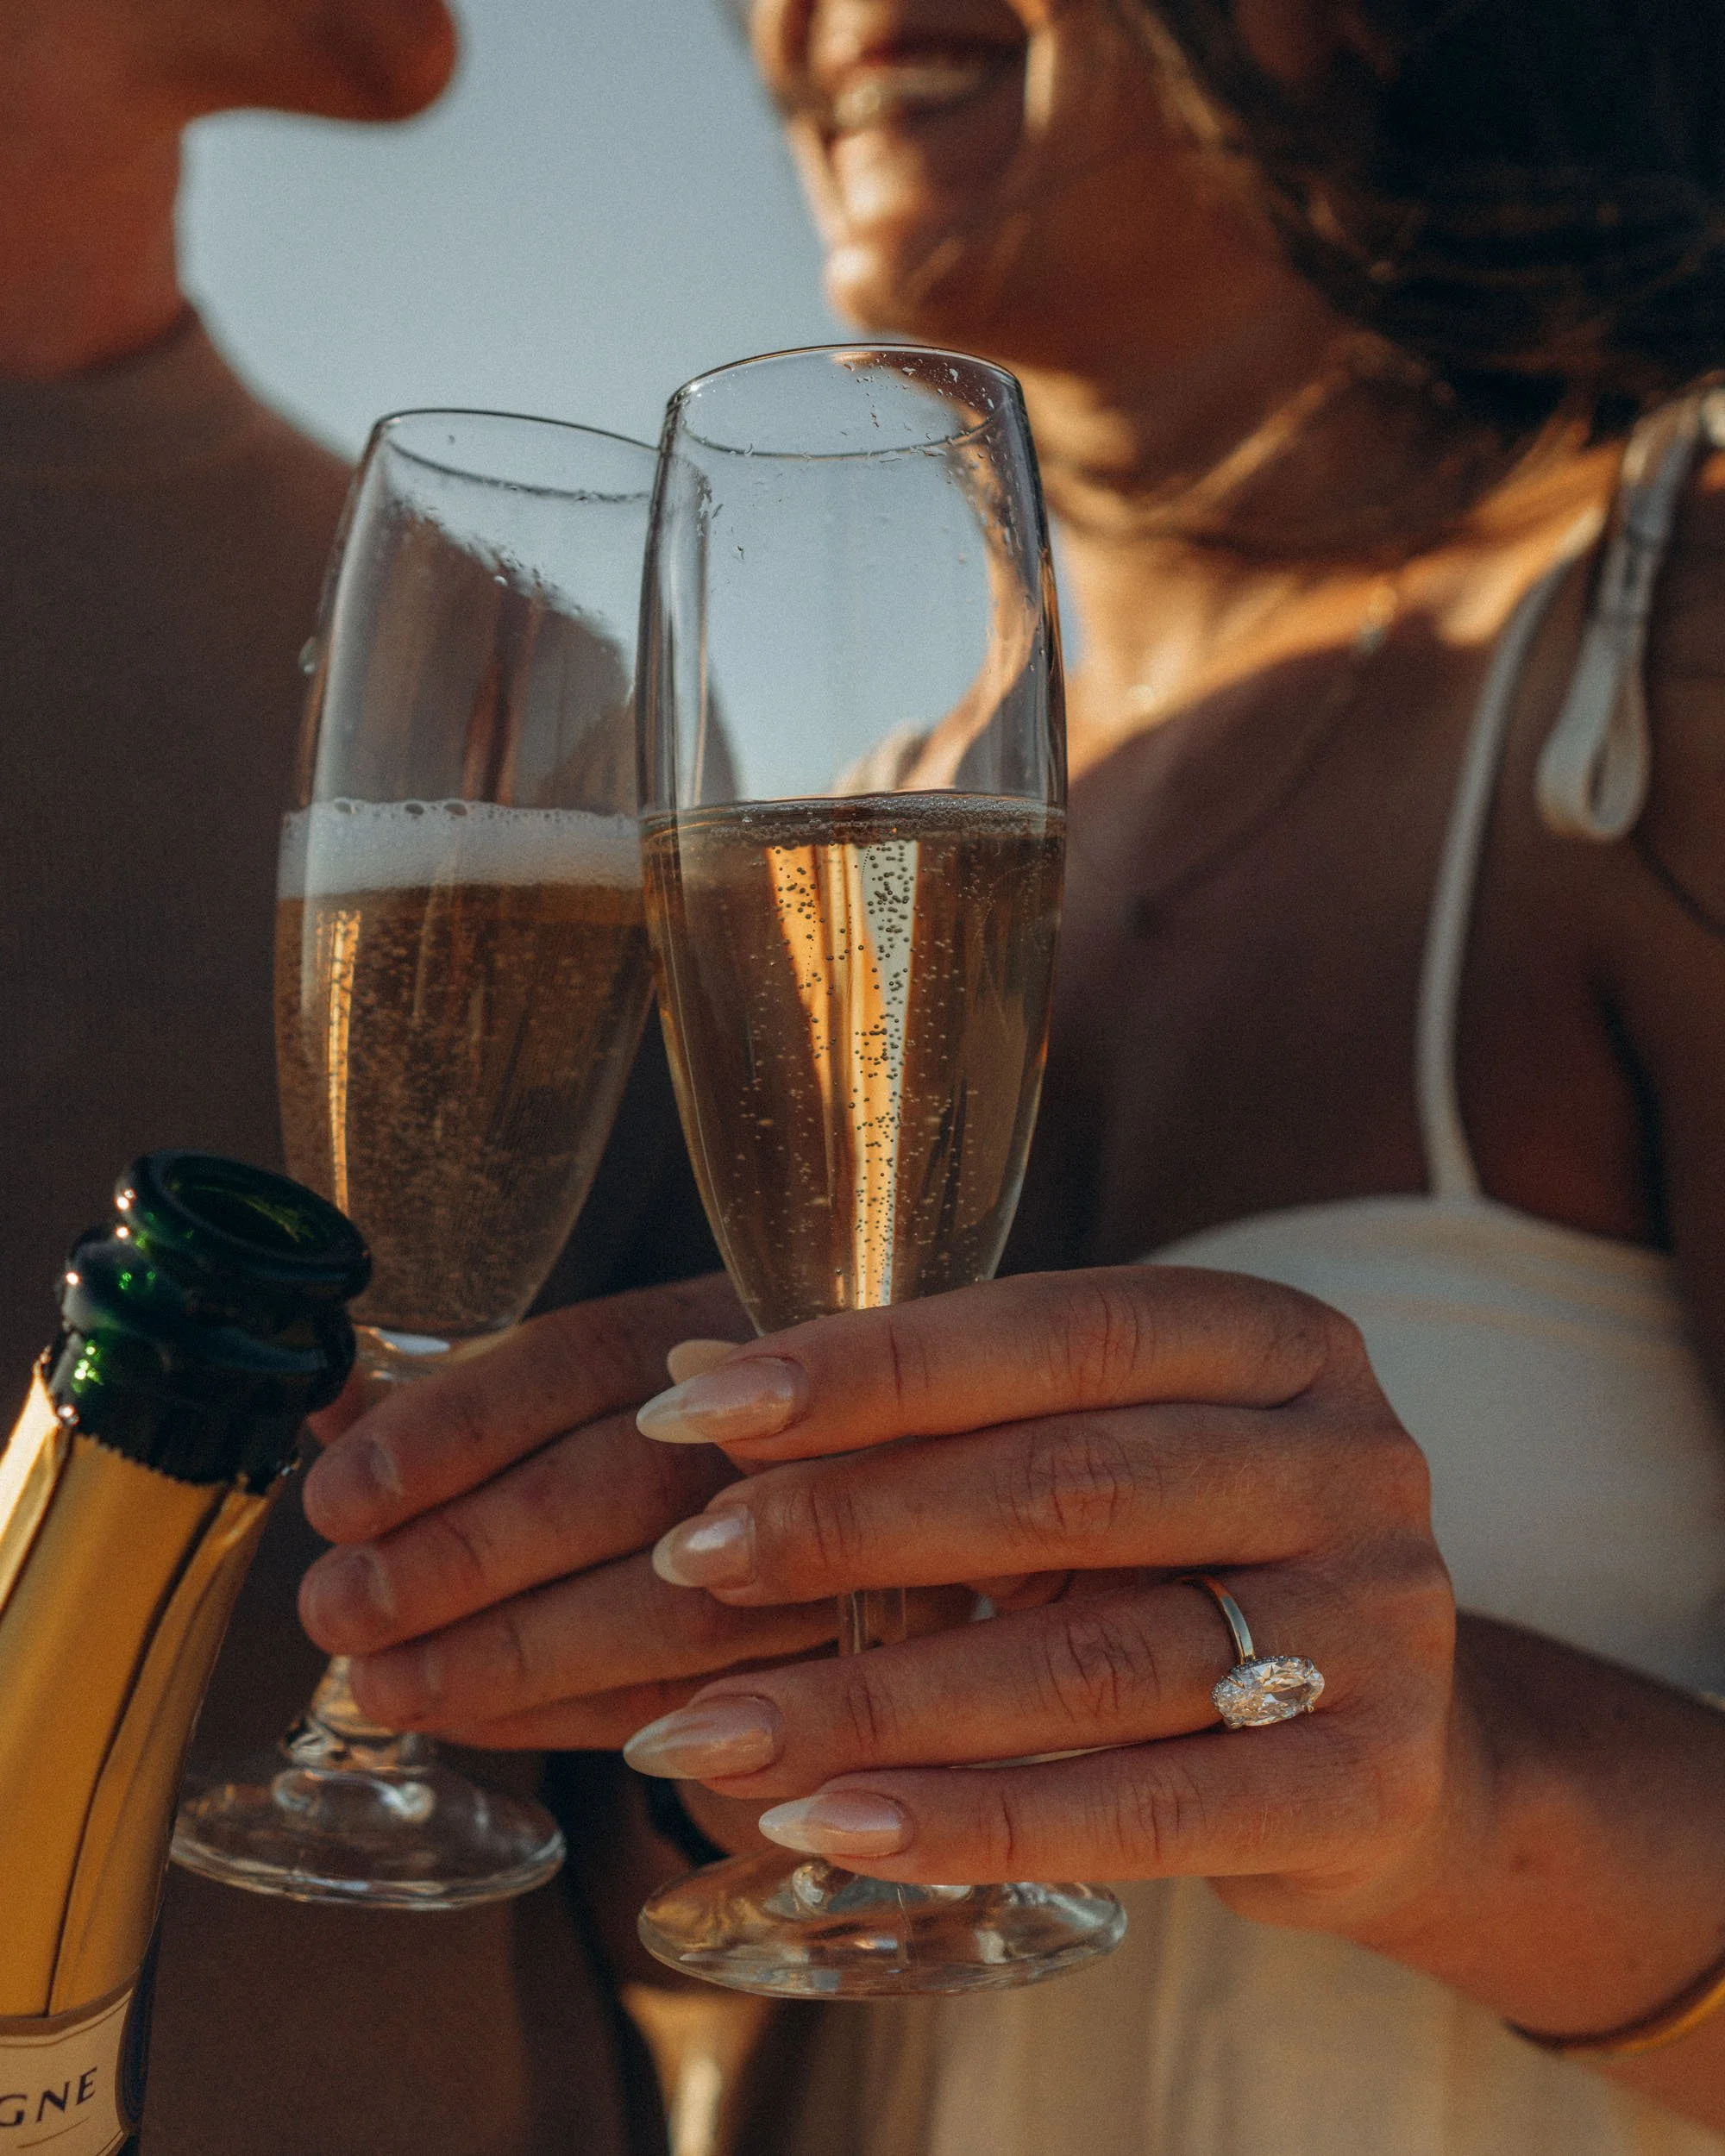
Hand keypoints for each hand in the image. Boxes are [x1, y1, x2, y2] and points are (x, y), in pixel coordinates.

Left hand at [295, 1274, 839, 1747]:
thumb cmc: (707, 1426)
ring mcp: (844, 1538)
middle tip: (337, 1607)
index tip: (336, 1496)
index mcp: (729, 1318)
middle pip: (617, 1485)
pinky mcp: (853, 1651)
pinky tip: (472, 1715)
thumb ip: (476, 1390)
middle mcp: (800, 1417)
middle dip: (460, 1557)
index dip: (449, 1429)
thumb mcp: (614, 1378)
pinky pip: (702, 1699)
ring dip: (505, 1658)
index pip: (578, 1360)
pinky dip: (571, 1716)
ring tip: (381, 1682)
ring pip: (669, 1611)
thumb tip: (331, 1407)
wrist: (902, 1489)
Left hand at [621, 1266, 1474, 1942]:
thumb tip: (689, 1382)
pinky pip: (1138, 1811)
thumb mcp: (1094, 1463)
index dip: (870, 1367)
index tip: (697, 1407)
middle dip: (851, 1523)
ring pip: (1086, 1661)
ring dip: (871, 1697)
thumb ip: (934, 1424)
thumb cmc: (1190, 1567)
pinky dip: (967, 1822)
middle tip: (692, 1560)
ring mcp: (1377, 1625)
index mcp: (1277, 1341)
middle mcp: (1351, 1461)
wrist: (1391, 1754)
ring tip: (707, 1727)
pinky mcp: (1367, 1784)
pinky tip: (829, 1825)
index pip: (1055, 1329)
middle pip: (1068, 1485)